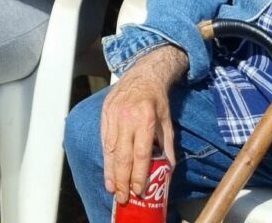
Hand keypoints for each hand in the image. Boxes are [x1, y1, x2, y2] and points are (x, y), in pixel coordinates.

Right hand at [100, 44, 185, 203]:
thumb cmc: (157, 100)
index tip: (139, 190)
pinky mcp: (105, 112)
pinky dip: (105, 156)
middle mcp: (127, 117)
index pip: (140, 153)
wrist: (143, 73)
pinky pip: (104, 139)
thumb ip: (166, 146)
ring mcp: (113, 114)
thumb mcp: (167, 122)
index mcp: (145, 119)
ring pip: (109, 149)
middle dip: (122, 179)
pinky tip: (108, 170)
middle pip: (122, 155)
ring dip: (110, 172)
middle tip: (122, 197)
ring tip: (112, 188)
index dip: (139, 174)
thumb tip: (167, 170)